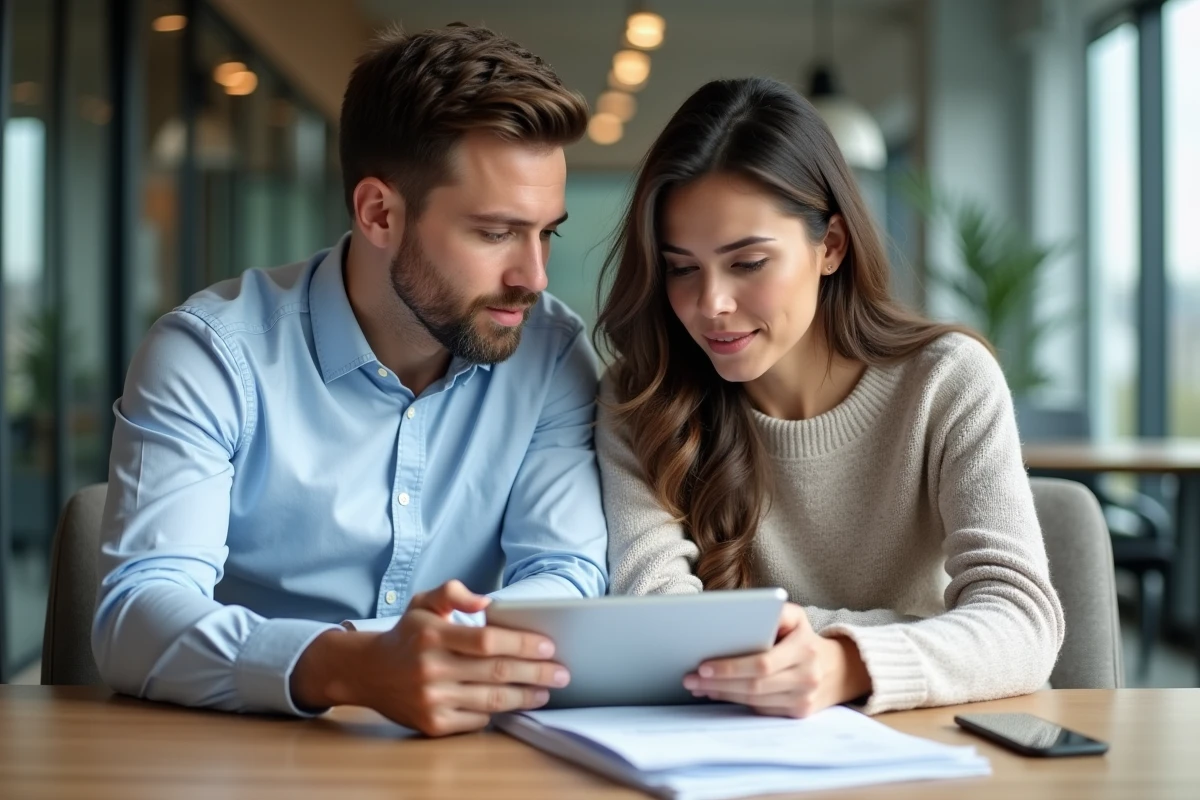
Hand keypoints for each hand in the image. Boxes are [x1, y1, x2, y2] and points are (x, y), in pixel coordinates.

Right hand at [291, 580, 568, 735]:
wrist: (368, 672)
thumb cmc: (406, 635)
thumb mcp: (423, 602)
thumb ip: (453, 591)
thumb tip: (486, 601)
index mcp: (432, 634)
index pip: (487, 640)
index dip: (523, 644)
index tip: (549, 646)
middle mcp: (431, 668)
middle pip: (497, 672)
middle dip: (537, 673)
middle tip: (562, 673)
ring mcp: (431, 699)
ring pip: (492, 700)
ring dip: (526, 696)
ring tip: (547, 690)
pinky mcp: (432, 723)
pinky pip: (476, 720)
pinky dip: (498, 712)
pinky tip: (515, 703)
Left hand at [682, 602, 870, 717]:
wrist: (836, 668)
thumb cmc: (801, 637)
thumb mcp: (794, 616)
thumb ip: (772, 610)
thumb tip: (736, 613)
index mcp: (804, 648)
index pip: (762, 663)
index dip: (730, 667)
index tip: (702, 666)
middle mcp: (808, 676)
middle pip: (754, 686)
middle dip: (718, 683)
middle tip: (690, 678)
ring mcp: (804, 698)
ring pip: (755, 701)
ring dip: (722, 694)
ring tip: (697, 686)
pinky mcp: (799, 713)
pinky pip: (761, 710)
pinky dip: (736, 702)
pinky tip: (717, 693)